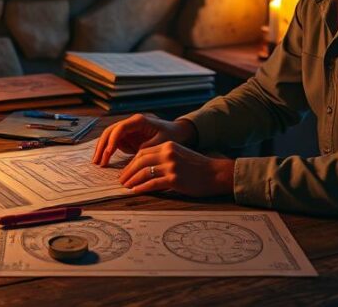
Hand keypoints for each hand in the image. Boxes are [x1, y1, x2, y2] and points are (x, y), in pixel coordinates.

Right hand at [92, 114, 194, 166]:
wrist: (177, 132)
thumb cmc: (171, 135)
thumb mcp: (162, 143)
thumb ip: (147, 149)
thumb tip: (134, 160)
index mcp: (139, 120)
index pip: (120, 128)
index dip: (113, 140)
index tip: (109, 153)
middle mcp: (130, 123)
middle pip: (110, 132)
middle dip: (102, 146)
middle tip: (97, 161)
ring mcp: (128, 129)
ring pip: (109, 137)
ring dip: (102, 149)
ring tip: (98, 163)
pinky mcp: (128, 136)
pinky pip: (114, 143)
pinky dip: (108, 152)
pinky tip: (104, 161)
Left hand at [119, 141, 234, 196]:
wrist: (216, 173)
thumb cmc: (198, 167)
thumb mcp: (180, 155)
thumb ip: (164, 157)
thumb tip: (145, 168)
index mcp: (168, 146)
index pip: (143, 152)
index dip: (131, 162)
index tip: (126, 171)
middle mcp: (168, 154)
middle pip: (140, 161)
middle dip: (128, 171)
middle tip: (121, 180)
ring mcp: (171, 166)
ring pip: (144, 172)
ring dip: (132, 180)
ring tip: (126, 186)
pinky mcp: (174, 179)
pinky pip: (152, 184)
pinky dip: (142, 187)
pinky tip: (136, 191)